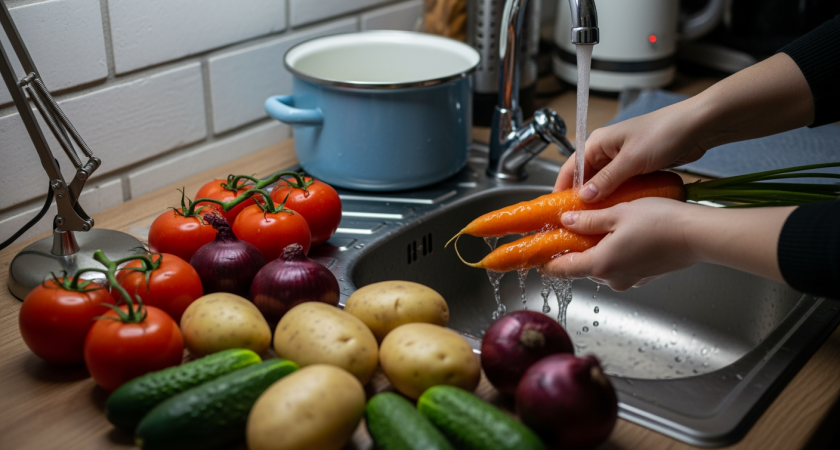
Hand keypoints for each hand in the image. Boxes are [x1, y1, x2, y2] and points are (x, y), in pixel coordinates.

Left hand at [540, 198, 699, 290]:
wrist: (699, 235)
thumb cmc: (661, 222)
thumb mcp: (617, 213)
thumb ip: (587, 220)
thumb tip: (565, 221)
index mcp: (600, 264)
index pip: (563, 270)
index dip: (547, 263)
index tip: (536, 258)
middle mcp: (613, 278)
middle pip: (582, 267)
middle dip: (572, 252)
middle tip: (566, 233)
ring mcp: (630, 280)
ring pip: (602, 267)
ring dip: (595, 252)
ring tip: (595, 229)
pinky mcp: (645, 277)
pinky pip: (621, 267)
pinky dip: (615, 254)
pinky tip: (620, 236)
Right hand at [554, 53, 812, 201]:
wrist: (698, 126)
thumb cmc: (664, 134)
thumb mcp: (632, 160)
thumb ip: (607, 180)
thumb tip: (584, 199)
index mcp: (597, 142)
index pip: (570, 168)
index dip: (562, 190)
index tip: (559, 212)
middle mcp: (606, 150)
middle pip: (585, 178)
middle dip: (582, 199)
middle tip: (579, 222)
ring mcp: (622, 158)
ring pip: (603, 183)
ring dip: (601, 200)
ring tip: (596, 222)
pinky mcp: (637, 165)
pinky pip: (620, 184)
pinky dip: (617, 197)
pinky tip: (618, 212)